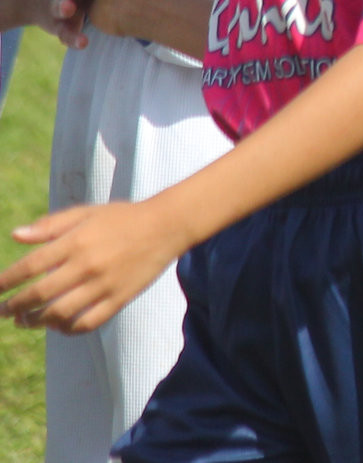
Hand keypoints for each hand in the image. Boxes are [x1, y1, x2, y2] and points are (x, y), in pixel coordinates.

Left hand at [1, 199, 191, 332]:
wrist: (166, 226)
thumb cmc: (122, 217)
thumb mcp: (86, 213)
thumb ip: (50, 225)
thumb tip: (15, 235)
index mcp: (77, 241)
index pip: (30, 266)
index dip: (6, 281)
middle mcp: (87, 265)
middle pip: (40, 294)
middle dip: (15, 306)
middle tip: (4, 311)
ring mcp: (104, 285)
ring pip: (60, 313)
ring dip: (36, 321)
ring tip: (25, 321)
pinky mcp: (119, 299)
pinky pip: (87, 323)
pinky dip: (67, 329)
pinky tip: (57, 326)